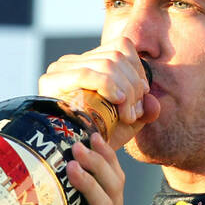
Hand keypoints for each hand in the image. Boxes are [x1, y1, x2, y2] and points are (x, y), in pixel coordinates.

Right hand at [38, 37, 160, 150]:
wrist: (73, 157)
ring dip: (125, 91)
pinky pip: (86, 73)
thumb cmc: (101, 137)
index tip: (142, 97)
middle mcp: (73, 61)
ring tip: (126, 116)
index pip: (121, 46)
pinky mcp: (51, 80)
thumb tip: (153, 100)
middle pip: (116, 56)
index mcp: (90, 63)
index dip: (138, 70)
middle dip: (133, 85)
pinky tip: (117, 102)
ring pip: (107, 64)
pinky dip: (107, 85)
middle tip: (134, 113)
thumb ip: (144, 108)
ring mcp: (61, 69)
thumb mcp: (129, 122)